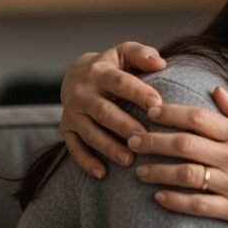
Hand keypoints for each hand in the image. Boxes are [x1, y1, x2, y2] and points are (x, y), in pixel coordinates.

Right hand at [60, 42, 166, 177]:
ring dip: (109, 147)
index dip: (138, 93)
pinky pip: (74, 148)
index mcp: (100, 72)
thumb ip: (142, 54)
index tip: (158, 104)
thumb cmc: (114, 66)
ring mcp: (73, 113)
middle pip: (104, 111)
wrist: (76, 75)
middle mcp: (82, 93)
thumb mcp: (125, 53)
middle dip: (124, 126)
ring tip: (129, 160)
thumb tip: (160, 62)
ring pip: (90, 133)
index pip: (120, 82)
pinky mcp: (67, 129)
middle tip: (144, 138)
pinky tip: (103, 174)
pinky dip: (87, 162)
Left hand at [128, 87, 227, 227]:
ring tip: (138, 170)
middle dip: (152, 140)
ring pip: (184, 174)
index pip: (198, 117)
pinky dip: (173, 201)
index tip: (150, 111)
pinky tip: (157, 197)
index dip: (170, 113)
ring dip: (156, 171)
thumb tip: (216, 90)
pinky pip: (197, 205)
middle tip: (131, 138)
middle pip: (183, 144)